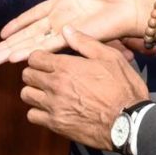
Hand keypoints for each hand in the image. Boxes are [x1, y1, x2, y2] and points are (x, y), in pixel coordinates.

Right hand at [0, 0, 155, 63]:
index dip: (19, 22)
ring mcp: (67, 28)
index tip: (4, 31)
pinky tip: (15, 58)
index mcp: (66, 1)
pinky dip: (31, 50)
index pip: (35, 14)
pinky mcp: (74, 35)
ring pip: (33, 41)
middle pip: (29, 32)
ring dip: (14, 50)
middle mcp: (63, 18)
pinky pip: (48, 44)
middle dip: (10, 43)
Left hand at [18, 27, 147, 148]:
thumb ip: (85, 42)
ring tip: (46, 91)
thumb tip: (66, 30)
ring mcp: (53, 106)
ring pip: (26, 95)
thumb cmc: (123, 88)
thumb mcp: (111, 57)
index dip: (39, 57)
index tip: (47, 60)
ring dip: (34, 91)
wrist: (129, 122)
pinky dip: (38, 111)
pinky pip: (32, 115)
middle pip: (27, 75)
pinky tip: (50, 108)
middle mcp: (55, 86)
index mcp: (66, 67)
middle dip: (35, 72)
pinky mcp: (56, 124)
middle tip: (47, 74)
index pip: (34, 58)